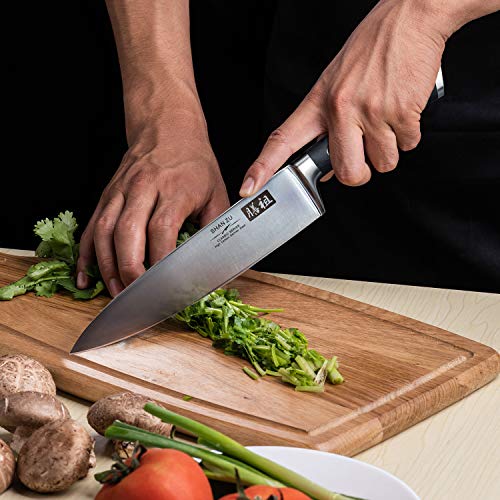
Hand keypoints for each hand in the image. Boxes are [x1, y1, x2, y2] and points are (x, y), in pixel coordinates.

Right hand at [76, 120, 228, 296]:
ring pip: (104, 231)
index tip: (167, 285)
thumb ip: (217, 227)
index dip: (161, 260)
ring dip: (107, 265)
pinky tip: (86, 274)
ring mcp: (121, 190)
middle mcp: (144, 187)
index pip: (162, 229)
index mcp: (175, 188)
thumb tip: (222, 262)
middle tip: (138, 296)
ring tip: (116, 291)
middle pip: (128, 232)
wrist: (167, 128)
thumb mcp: (216, 191)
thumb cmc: (195, 163)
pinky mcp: (107, 194)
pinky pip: (90, 226)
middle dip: (130, 269)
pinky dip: (85, 253)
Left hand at [240, 0, 453, 194]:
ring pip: (383, 163)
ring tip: (387, 118)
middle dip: (360, 173)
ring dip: (388, 150)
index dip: (262, 168)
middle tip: (365, 155)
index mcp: (318, 103)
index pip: (282, 140)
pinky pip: (407, 146)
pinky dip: (408, 135)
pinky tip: (403, 110)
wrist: (409, 16)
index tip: (248, 188)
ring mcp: (371, 111)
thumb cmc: (371, 50)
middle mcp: (340, 108)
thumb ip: (325, 128)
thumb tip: (326, 171)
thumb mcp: (335, 85)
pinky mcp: (401, 111)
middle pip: (348, 173)